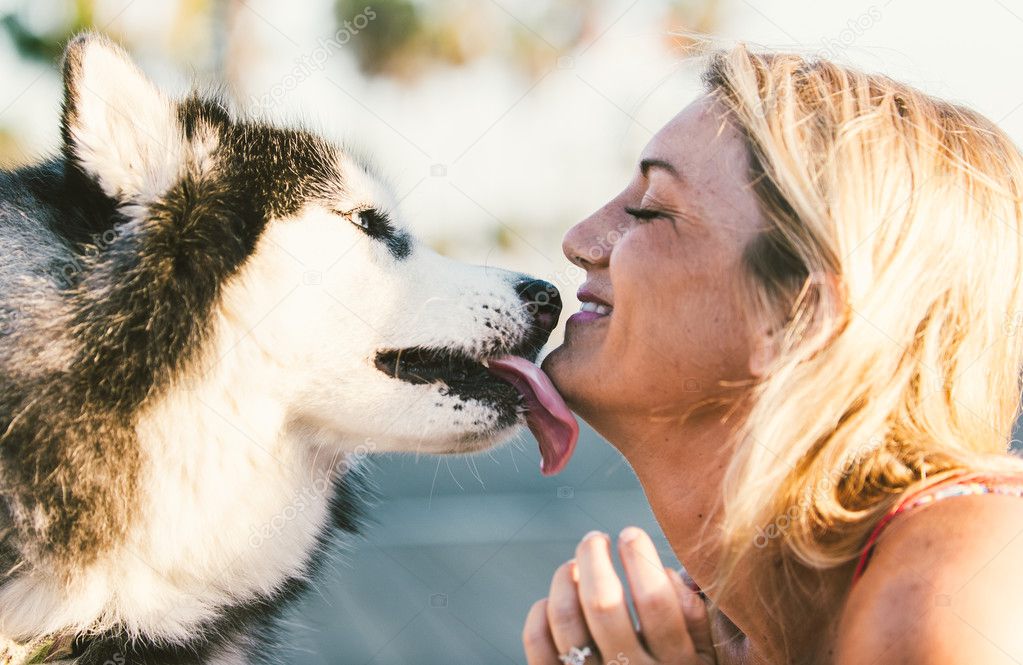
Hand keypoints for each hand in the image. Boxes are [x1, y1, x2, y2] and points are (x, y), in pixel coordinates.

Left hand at [523, 527, 716, 664]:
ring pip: (566, 618)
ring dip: (565, 579)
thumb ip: (697, 616)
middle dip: (594, 557)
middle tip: (596, 538)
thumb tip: (673, 570)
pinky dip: (540, 612)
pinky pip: (539, 644)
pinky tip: (555, 601)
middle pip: (602, 602)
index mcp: (678, 663)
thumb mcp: (707, 658)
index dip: (638, 557)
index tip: (630, 532)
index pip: (654, 599)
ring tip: (574, 565)